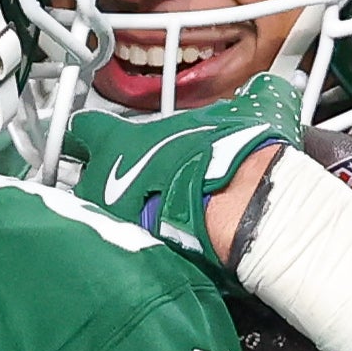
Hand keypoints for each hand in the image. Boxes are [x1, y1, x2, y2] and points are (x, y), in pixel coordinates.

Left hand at [50, 75, 307, 260]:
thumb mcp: (252, 109)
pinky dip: (134, 256)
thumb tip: (271, 87)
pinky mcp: (125, 263)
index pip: (82, 130)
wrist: (240, 213)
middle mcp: (100, 183)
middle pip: (80, 181)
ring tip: (144, 228)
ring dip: (112, 224)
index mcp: (118, 141)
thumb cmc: (234, 157)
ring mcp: (106, 226)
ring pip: (92, 223)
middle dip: (102, 186)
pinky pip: (117, 258)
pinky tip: (159, 256)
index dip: (87, 134)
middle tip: (131, 190)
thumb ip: (254, 95)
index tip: (90, 137)